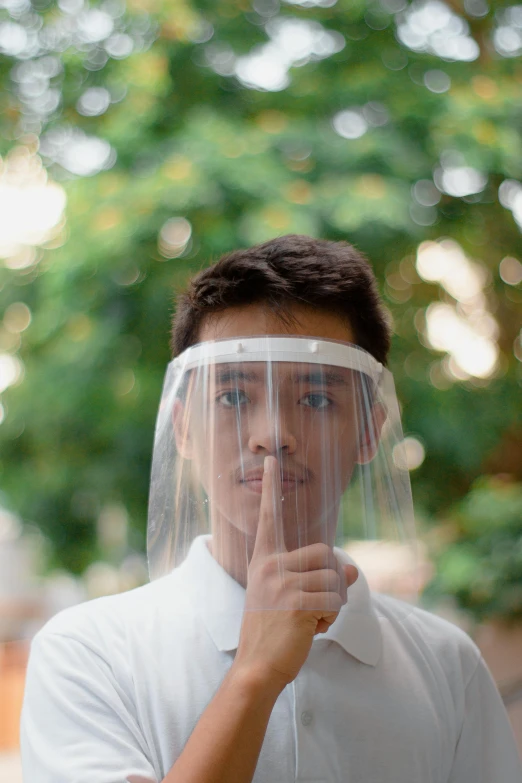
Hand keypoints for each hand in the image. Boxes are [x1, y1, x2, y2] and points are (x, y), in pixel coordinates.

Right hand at [233, 455, 357, 690]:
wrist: (257, 667)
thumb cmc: (273, 632)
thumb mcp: (293, 598)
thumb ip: (319, 578)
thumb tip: (353, 569)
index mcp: (264, 561)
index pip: (269, 519)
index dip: (271, 488)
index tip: (270, 460)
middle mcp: (271, 566)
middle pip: (326, 554)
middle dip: (331, 582)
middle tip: (311, 607)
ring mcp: (282, 582)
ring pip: (335, 579)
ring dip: (332, 604)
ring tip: (308, 619)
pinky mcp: (296, 601)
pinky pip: (335, 600)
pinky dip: (330, 618)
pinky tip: (308, 629)